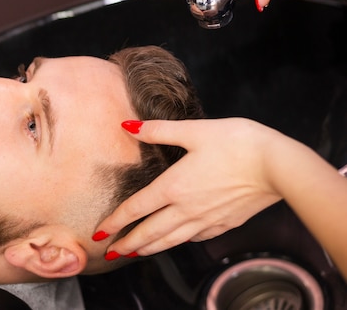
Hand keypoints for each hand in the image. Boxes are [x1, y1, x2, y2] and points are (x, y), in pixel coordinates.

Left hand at [94, 118, 281, 256]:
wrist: (277, 165)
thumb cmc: (236, 144)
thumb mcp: (193, 130)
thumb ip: (158, 130)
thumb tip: (128, 125)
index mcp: (173, 187)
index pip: (136, 209)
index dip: (115, 222)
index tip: (100, 233)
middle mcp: (186, 209)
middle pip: (150, 232)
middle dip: (128, 244)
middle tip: (112, 252)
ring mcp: (207, 220)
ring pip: (171, 240)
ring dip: (150, 248)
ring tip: (136, 253)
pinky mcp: (225, 223)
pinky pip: (196, 238)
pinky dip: (179, 242)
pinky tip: (177, 241)